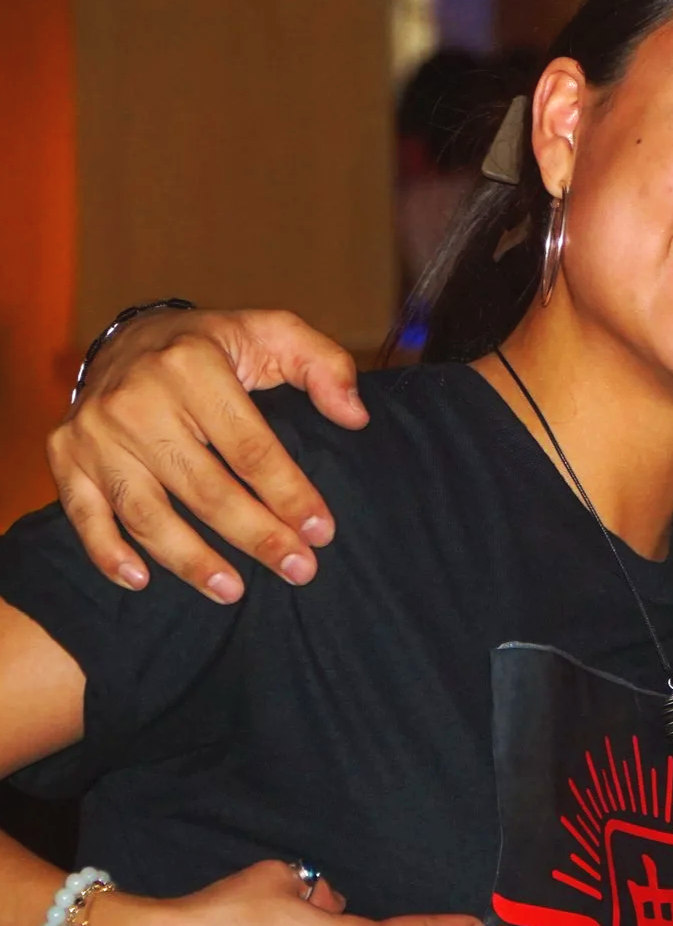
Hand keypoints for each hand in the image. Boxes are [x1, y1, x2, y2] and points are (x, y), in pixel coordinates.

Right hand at [48, 308, 364, 601]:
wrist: (129, 337)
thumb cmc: (216, 346)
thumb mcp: (275, 333)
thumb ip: (325, 366)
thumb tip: (355, 416)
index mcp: (193, 366)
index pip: (250, 447)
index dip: (289, 493)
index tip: (322, 532)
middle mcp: (136, 399)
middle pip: (204, 488)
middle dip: (256, 536)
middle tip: (299, 571)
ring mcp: (95, 431)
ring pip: (146, 512)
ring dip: (190, 560)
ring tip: (234, 591)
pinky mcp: (64, 453)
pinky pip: (83, 515)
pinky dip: (109, 553)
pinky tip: (143, 582)